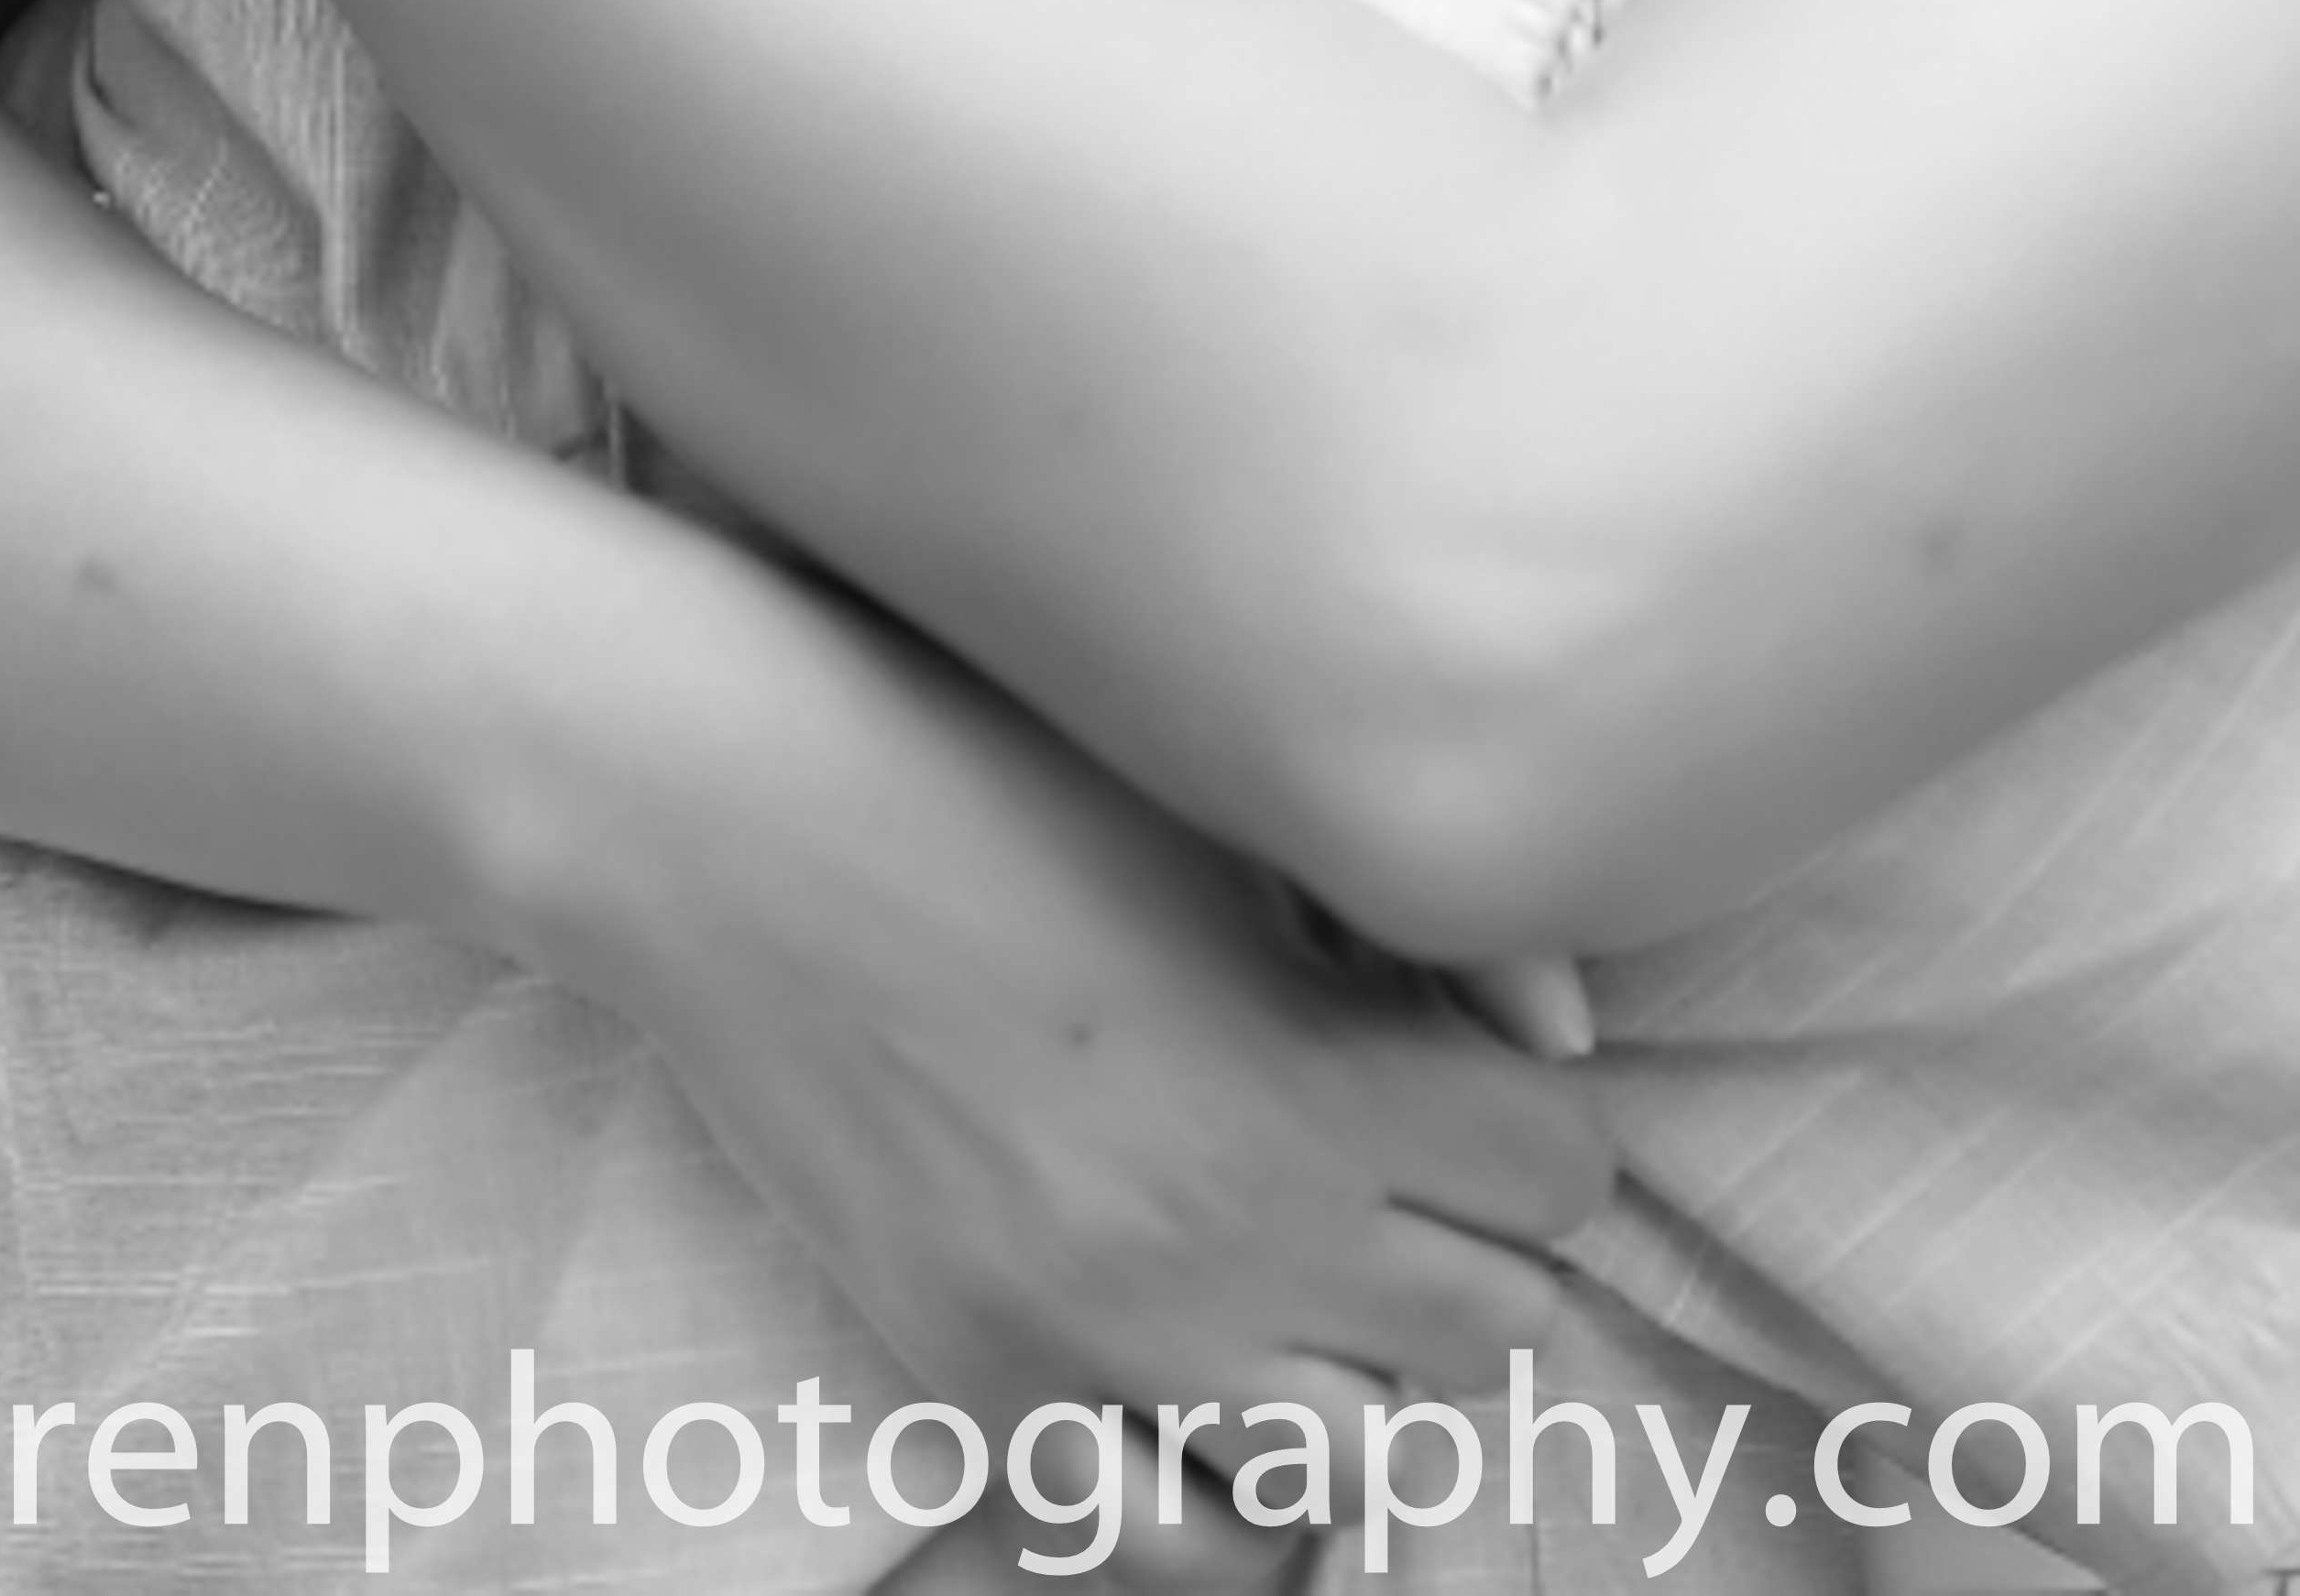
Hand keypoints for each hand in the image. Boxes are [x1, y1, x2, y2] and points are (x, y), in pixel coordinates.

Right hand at [520, 611, 1613, 1439]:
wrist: (734, 822)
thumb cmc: (994, 779)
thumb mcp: (1234, 829)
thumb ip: (1433, 952)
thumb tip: (1561, 1051)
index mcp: (1321, 1078)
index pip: (1566, 1178)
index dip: (1525, 1127)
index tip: (1459, 1089)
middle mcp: (1237, 1237)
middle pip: (1491, 1332)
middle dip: (1456, 1248)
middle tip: (1377, 1178)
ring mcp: (1106, 1337)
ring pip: (1358, 1460)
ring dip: (1349, 1372)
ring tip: (1286, 1282)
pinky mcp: (985, 1388)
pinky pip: (1173, 1546)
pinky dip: (1215, 1494)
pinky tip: (1195, 1397)